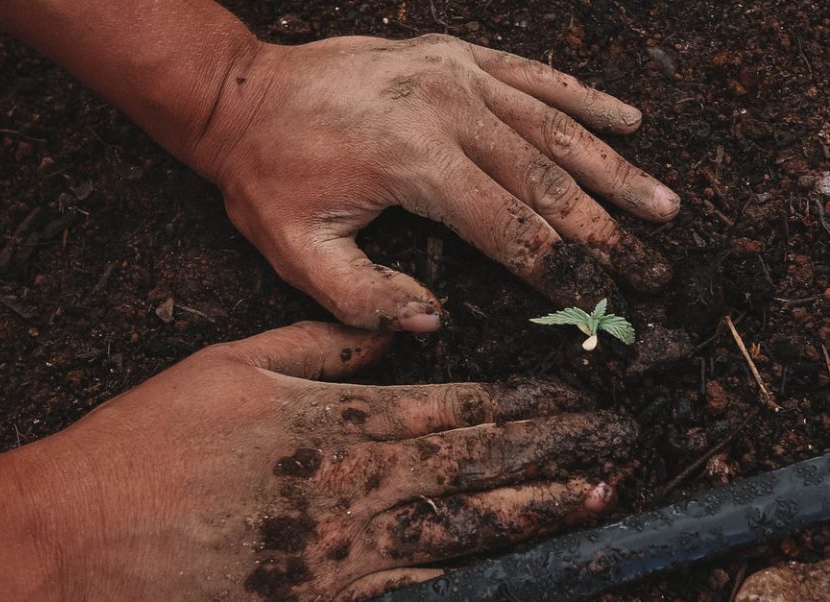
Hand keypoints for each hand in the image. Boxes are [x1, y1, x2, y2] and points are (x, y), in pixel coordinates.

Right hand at [0, 322, 635, 599]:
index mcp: (338, 422)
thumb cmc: (155, 437)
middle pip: (476, 464)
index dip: (522, 400)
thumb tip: (396, 329)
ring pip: (464, 526)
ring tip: (599, 497)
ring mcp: (346, 548)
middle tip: (620, 440)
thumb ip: (323, 345)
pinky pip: (417, 586)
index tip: (574, 393)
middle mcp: (355, 484)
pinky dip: (474, 575)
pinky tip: (519, 568)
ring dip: (536, 510)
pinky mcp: (326, 596)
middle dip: (555, 451)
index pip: (454, 406)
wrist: (86, 529)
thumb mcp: (235, 364)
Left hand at [193, 34, 679, 331]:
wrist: (242, 96)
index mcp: (415, 162)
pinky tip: (628, 119)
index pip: (510, 228)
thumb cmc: (268, 176)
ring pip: (555, 128)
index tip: (605, 302)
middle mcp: (448, 110)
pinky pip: (533, 77)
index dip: (562, 271)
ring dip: (614, 170)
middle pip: (549, 181)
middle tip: (655, 269)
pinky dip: (583, 100)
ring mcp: (455, 75)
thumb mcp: (297, 252)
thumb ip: (365, 298)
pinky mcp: (454, 55)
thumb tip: (435, 322)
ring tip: (663, 205)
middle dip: (606, 232)